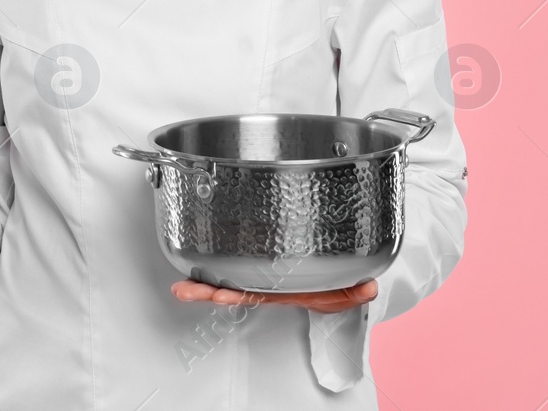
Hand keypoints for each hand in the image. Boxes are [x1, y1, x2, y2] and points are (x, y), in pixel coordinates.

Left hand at [171, 278, 377, 313]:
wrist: (341, 281)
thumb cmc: (339, 287)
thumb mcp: (349, 291)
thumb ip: (356, 291)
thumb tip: (368, 287)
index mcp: (283, 293)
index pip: (256, 295)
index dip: (236, 294)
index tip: (218, 294)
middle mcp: (267, 286)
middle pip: (231, 289)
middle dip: (205, 291)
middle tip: (182, 290)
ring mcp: (261, 275)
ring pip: (227, 277)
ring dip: (202, 280)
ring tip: (179, 284)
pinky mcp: (259, 261)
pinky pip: (233, 261)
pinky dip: (212, 260)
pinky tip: (194, 253)